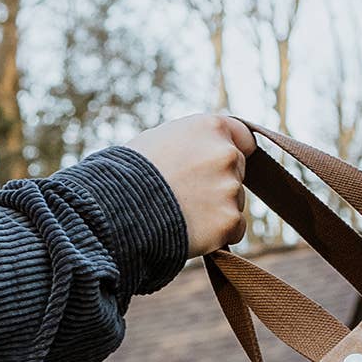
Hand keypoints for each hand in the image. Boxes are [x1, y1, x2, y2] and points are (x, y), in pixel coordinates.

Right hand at [127, 113, 254, 257]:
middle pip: (237, 171)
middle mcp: (226, 154)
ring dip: (216, 209)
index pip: (243, 137)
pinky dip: (218, 234)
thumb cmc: (129, 173)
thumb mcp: (160, 140)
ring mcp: (230, 188)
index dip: (231, 151)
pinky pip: (234, 229)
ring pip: (234, 202)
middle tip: (186, 194)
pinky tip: (190, 230)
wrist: (118, 209)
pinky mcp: (229, 220)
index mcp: (210, 127)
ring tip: (180, 212)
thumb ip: (193, 143)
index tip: (221, 165)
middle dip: (219, 182)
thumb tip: (204, 153)